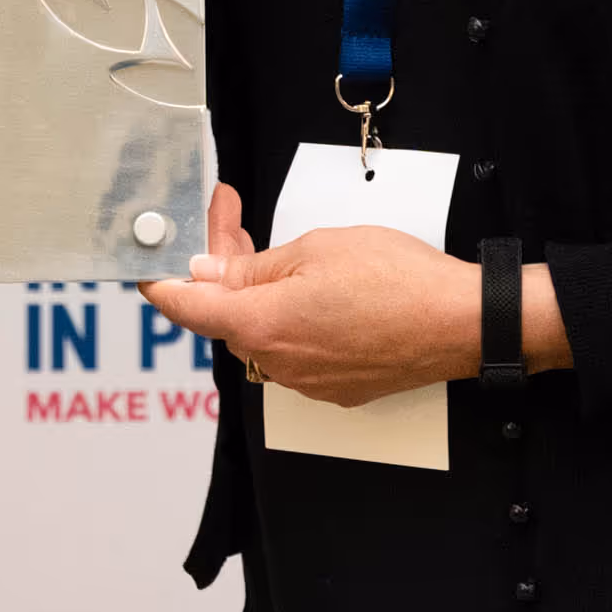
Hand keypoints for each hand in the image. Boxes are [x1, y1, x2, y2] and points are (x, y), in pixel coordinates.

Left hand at [143, 183, 572, 405]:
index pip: (188, 310)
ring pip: (262, 334)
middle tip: (234, 223)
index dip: (162, 285)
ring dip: (259, 295)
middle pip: (227, 317)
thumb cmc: (399, 281)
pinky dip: (292, 320)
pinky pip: (296, 351)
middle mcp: (279, 363)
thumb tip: (210, 274)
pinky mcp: (338, 388)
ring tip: (281, 251)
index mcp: (263, 325)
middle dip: (223, 270)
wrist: (461, 322)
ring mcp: (310, 381)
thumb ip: (254, 266)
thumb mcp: (315, 250)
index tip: (150, 267)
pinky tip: (313, 288)